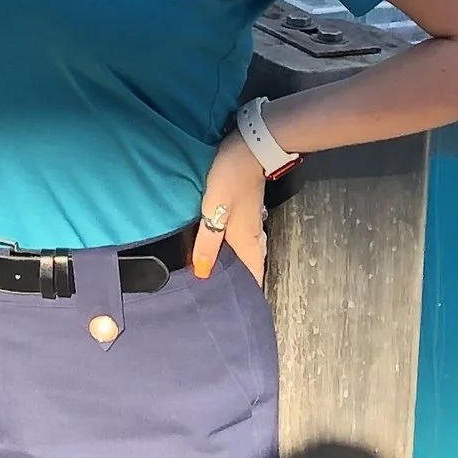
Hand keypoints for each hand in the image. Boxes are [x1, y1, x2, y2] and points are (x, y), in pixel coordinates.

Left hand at [192, 129, 268, 284]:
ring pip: (244, 252)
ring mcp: (251, 222)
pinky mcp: (245, 210)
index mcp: (247, 241)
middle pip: (250, 266)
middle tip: (219, 296)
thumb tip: (203, 273)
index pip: (254, 276)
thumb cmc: (230, 179)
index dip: (247, 294)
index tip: (236, 310)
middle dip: (239, 282)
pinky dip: (231, 248)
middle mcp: (253, 235)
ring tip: (214, 276)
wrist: (250, 148)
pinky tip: (218, 247)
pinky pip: (240, 238)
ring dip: (234, 264)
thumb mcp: (213, 211)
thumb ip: (207, 242)